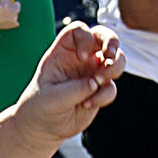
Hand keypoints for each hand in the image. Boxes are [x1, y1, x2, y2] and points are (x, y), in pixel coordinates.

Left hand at [17, 24, 123, 142]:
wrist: (44, 126)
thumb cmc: (41, 106)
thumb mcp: (51, 98)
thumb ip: (73, 89)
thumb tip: (96, 83)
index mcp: (63, 51)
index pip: (79, 31)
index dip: (85, 38)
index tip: (82, 57)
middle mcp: (81, 58)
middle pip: (103, 36)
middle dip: (112, 42)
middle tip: (110, 56)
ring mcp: (93, 72)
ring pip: (116, 60)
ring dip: (114, 68)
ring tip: (98, 82)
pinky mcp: (100, 89)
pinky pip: (111, 88)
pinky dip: (103, 96)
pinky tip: (86, 105)